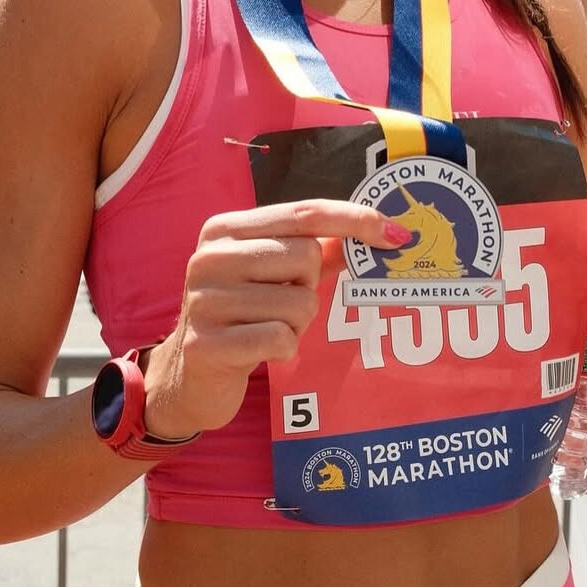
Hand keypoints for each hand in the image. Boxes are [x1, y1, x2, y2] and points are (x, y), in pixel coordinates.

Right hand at [143, 200, 411, 438]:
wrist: (190, 374)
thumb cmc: (243, 314)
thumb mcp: (274, 273)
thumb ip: (319, 248)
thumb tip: (380, 232)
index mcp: (225, 228)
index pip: (303, 212)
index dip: (353, 220)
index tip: (396, 234)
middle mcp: (209, 256)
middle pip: (305, 256)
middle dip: (309, 286)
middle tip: (282, 303)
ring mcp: (204, 300)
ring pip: (298, 302)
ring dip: (297, 322)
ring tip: (266, 327)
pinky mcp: (206, 343)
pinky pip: (281, 339)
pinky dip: (284, 347)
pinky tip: (260, 349)